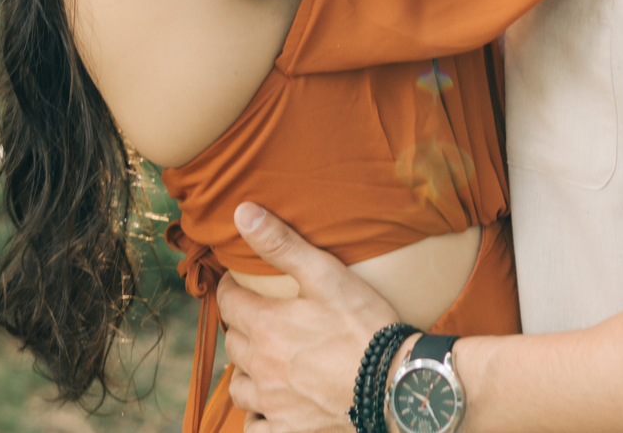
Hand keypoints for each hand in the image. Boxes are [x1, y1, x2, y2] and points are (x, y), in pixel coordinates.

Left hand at [217, 203, 399, 432]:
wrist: (393, 382)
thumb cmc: (362, 323)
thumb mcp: (324, 273)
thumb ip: (281, 243)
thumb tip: (241, 212)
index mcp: (265, 326)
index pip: (228, 303)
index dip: (231, 288)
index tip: (239, 282)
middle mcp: (260, 366)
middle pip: (233, 341)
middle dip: (241, 325)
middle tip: (258, 314)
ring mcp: (272, 402)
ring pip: (238, 385)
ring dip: (245, 369)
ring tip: (261, 357)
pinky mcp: (288, 429)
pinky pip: (254, 426)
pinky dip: (256, 414)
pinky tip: (269, 402)